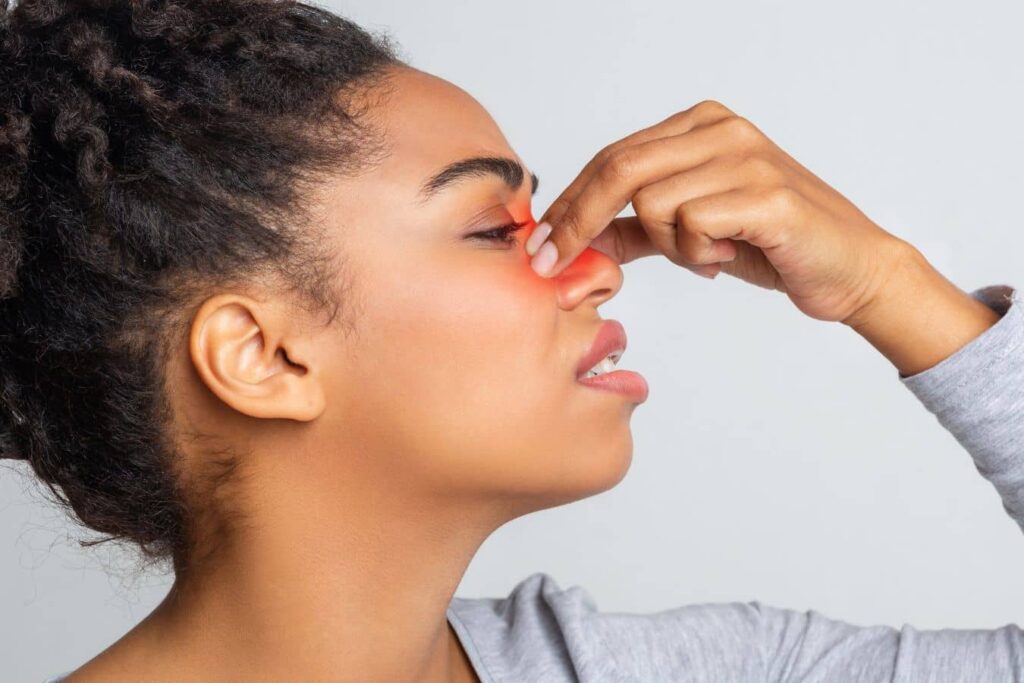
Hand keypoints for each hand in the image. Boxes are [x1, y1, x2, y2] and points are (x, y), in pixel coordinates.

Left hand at [529, 99, 913, 325]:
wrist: (848, 269)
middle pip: (619, 168)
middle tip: (554, 264)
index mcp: (701, 126)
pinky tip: (728, 256)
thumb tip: (577, 242)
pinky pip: (693, 224)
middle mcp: (722, 130)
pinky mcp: (767, 195)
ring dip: (668, 246)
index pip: (613, 157)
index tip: (540, 244)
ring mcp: (747, 157)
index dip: (569, 202)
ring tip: (707, 254)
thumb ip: (637, 230)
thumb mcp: (690, 235)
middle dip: (577, 221)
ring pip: (653, 203)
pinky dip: (698, 252)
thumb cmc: (771, 246)